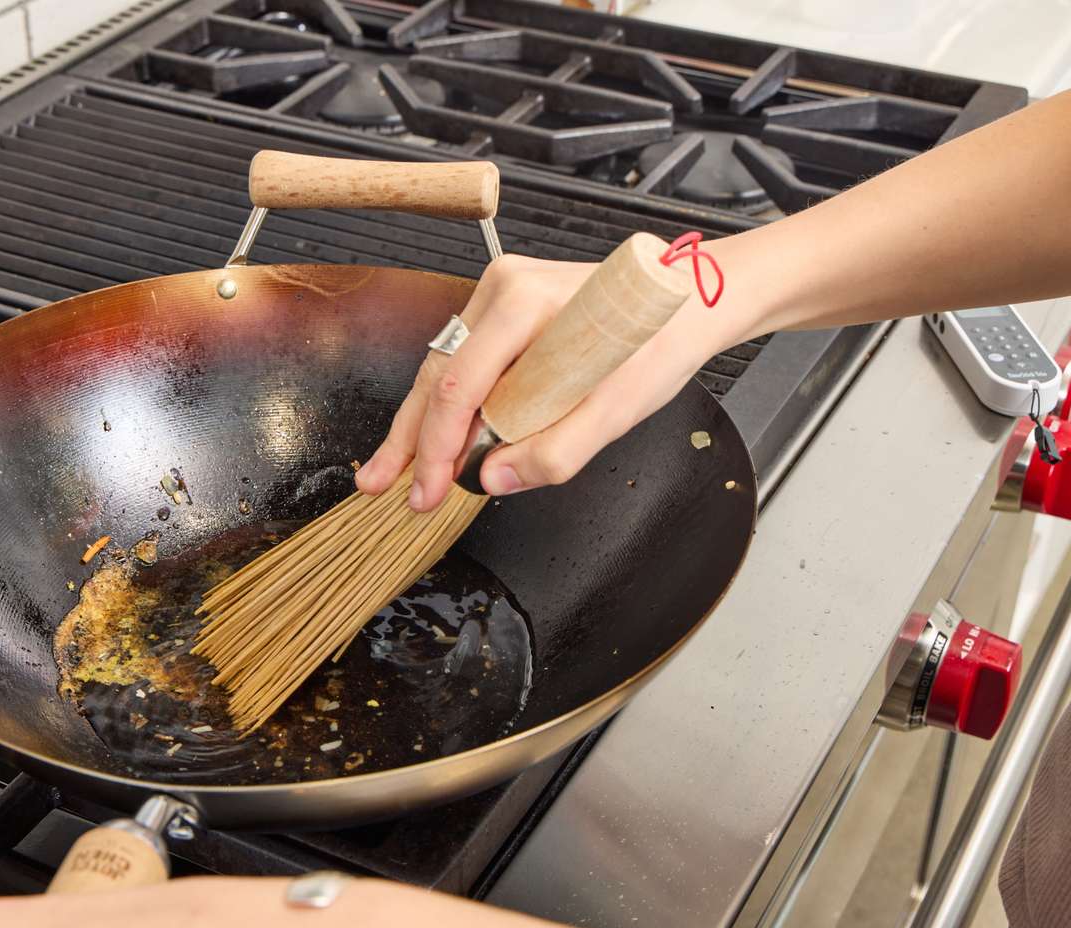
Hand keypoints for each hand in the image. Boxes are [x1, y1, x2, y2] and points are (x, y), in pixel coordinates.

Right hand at [354, 248, 756, 510]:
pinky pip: (466, 363)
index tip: (426, 492)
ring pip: (443, 370)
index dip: (435, 448)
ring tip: (394, 472)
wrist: (691, 300)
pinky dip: (449, 406)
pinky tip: (434, 440)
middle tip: (379, 485)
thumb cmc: (661, 341)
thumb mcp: (617, 408)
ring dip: (421, 425)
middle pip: (436, 376)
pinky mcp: (506, 311)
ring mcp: (499, 296)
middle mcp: (501, 291)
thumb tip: (491, 482)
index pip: (457, 386)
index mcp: (524, 303)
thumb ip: (555, 451)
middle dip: (408, 439)